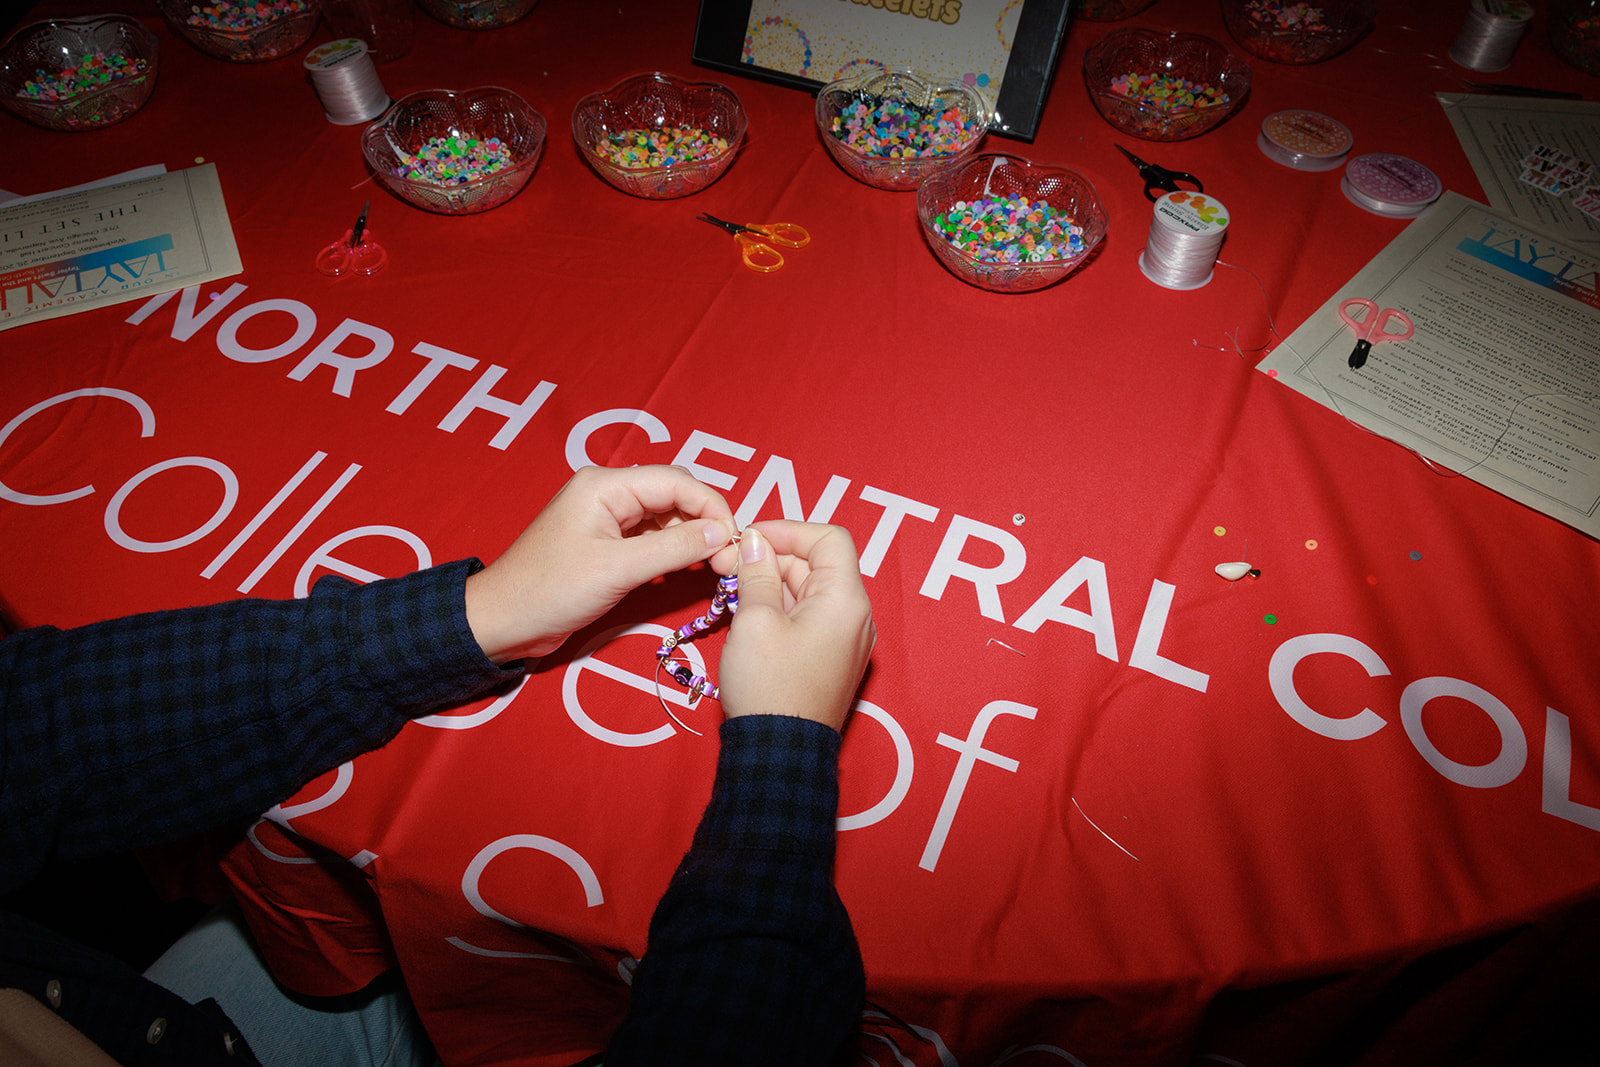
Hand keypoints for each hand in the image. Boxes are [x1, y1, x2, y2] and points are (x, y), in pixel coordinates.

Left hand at [464, 465, 736, 663]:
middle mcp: (608, 492)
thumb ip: (673, 548)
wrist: (502, 622)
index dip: (713, 509)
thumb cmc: (550, 590)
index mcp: (606, 485)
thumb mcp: (618, 570)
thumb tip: (722, 535)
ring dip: (691, 540)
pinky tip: (683, 573)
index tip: (734, 544)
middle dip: (706, 523)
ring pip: (666, 517)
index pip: (678, 482)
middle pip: (675, 495)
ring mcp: (607, 518)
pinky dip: (671, 552)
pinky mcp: (606, 544)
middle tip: (726, 561)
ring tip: (712, 570)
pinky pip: (651, 538)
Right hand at [718, 522, 874, 730]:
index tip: (750, 538)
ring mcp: (846, 640)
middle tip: (727, 566)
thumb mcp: (754, 620)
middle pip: (817, 564)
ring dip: (772, 583)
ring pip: (809, 592)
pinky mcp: (831, 658)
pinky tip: (749, 615)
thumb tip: (756, 542)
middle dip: (773, 558)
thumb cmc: (769, 685)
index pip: (829, 539)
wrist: (780, 752)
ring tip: (733, 592)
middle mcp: (855, 617)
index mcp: (846, 600)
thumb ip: (757, 572)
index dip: (788, 530)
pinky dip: (781, 608)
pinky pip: (809, 618)